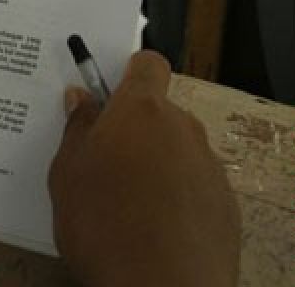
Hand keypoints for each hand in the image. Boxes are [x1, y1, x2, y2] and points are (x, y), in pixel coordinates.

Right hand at [49, 51, 240, 286]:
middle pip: (161, 112)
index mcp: (141, 111)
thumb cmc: (103, 224)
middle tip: (108, 164)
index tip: (110, 95)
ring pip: (179, 151)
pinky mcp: (226, 206)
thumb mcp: (67, 174)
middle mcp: (183, 128)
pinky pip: (197, 188)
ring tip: (130, 207)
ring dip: (158, 166)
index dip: (130, 72)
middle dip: (137, 130)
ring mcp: (210, 167)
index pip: (148, 64)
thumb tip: (82, 98)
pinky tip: (157, 232)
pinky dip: (179, 200)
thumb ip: (77, 129)